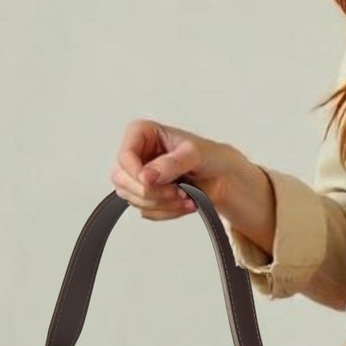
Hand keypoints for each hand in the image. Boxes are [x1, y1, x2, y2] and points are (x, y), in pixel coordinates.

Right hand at [111, 120, 243, 220]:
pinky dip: (167, 211)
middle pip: (123, 181)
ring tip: (186, 196)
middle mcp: (137, 154)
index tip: (152, 181)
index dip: (135, 173)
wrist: (222, 176)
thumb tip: (147, 176)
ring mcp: (138, 177)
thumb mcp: (195, 153)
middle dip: (153, 192)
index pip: (124, 156)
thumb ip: (171, 163)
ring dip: (163, 203)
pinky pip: (146, 211)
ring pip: (133, 199)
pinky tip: (184, 202)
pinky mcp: (145, 195)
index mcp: (142, 134)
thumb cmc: (209, 156)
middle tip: (177, 190)